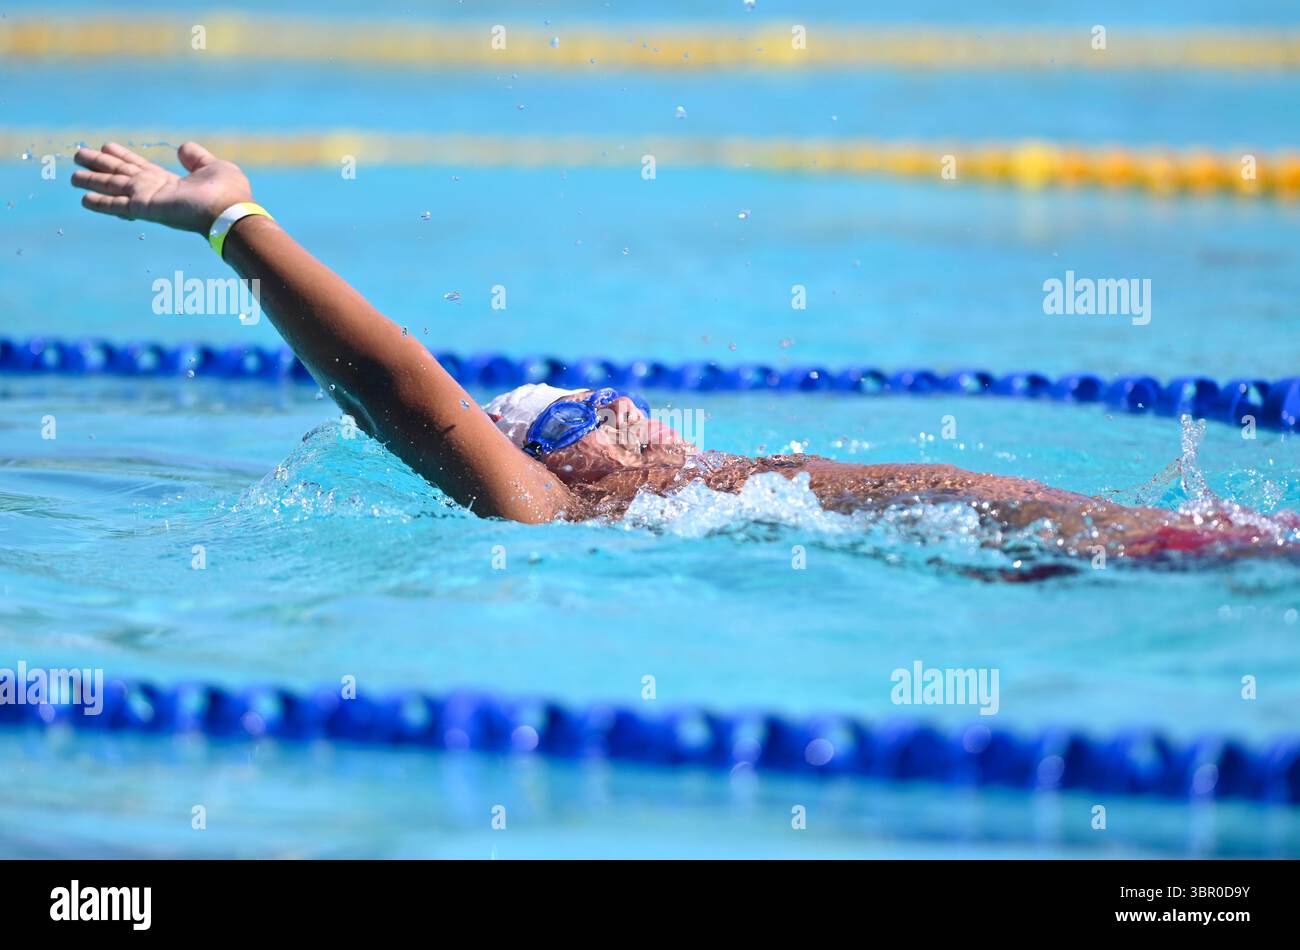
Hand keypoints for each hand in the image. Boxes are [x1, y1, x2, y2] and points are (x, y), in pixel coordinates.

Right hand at [71, 141, 252, 234]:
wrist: (230, 212)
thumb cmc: (228, 193)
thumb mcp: (213, 166)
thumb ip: (195, 157)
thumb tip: (182, 148)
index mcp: (170, 181)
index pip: (139, 167)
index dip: (122, 156)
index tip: (106, 146)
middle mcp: (155, 190)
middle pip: (121, 174)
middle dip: (100, 165)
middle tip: (78, 154)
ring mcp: (148, 199)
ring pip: (113, 187)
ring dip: (93, 181)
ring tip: (72, 175)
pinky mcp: (146, 208)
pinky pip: (117, 204)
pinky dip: (100, 202)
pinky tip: (83, 199)